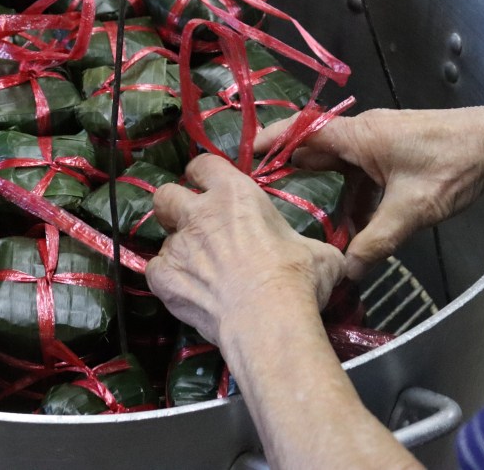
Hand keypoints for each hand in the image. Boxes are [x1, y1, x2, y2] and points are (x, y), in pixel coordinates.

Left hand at [146, 155, 343, 344]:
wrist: (268, 318)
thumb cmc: (297, 278)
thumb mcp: (320, 254)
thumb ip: (311, 246)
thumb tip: (328, 258)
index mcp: (234, 194)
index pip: (204, 165)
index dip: (203, 173)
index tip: (206, 184)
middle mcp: (199, 213)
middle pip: (166, 193)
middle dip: (173, 205)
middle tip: (190, 221)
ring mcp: (178, 245)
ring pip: (165, 238)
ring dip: (179, 249)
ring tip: (197, 268)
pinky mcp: (164, 277)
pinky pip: (155, 270)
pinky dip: (166, 278)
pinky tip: (184, 288)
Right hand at [254, 107, 483, 278]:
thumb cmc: (452, 166)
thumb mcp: (412, 210)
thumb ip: (376, 241)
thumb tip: (347, 272)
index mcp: (356, 136)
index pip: (298, 133)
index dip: (268, 143)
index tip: (241, 159)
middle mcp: (361, 133)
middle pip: (313, 149)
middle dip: (288, 173)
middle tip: (260, 200)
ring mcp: (378, 141)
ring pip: (338, 164)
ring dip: (325, 190)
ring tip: (307, 222)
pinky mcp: (393, 151)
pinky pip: (359, 170)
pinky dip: (351, 194)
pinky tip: (355, 224)